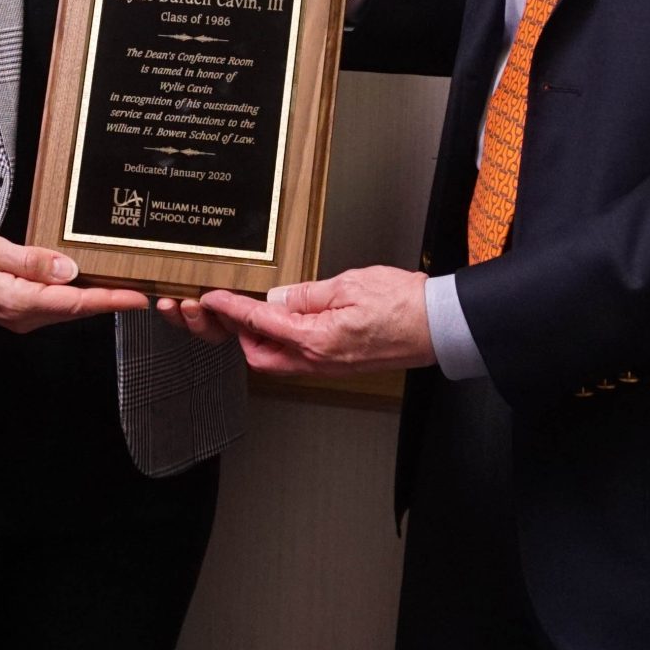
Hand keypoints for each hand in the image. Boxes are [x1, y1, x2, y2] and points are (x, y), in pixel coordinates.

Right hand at [0, 229, 148, 331]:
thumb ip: (29, 260)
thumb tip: (67, 269)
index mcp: (19, 301)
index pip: (75, 302)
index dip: (110, 300)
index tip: (139, 297)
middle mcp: (23, 314)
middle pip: (78, 308)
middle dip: (113, 300)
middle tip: (147, 289)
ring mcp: (21, 314)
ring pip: (69, 307)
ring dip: (98, 298)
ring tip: (127, 285)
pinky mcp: (18, 307)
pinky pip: (55, 304)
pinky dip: (78, 295)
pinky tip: (91, 282)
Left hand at [186, 266, 435, 375]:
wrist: (438, 326)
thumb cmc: (404, 305)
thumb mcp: (350, 284)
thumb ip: (307, 293)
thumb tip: (278, 297)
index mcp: (316, 339)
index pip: (259, 322)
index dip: (229, 308)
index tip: (211, 299)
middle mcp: (318, 360)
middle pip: (259, 356)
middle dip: (238, 334)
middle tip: (231, 309)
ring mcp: (328, 366)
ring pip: (277, 361)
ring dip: (260, 339)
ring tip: (256, 314)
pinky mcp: (338, 364)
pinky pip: (298, 359)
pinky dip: (282, 343)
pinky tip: (287, 323)